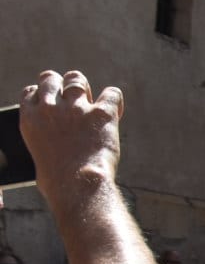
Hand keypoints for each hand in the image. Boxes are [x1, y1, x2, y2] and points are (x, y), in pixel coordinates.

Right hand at [19, 71, 123, 206]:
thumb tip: (56, 143)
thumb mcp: (39, 155)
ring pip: (76, 79)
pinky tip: (115, 111)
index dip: (43, 94)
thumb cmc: (57, 180)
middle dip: (61, 84)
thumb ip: (45, 139)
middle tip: (72, 96)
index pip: (31, 92)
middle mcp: (50, 108)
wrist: (76, 185)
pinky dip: (114, 99)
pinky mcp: (101, 113)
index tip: (52, 103)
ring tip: (91, 100)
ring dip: (83, 86)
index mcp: (30, 118)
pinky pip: (111, 93)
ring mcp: (76, 108)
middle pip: (51, 78)